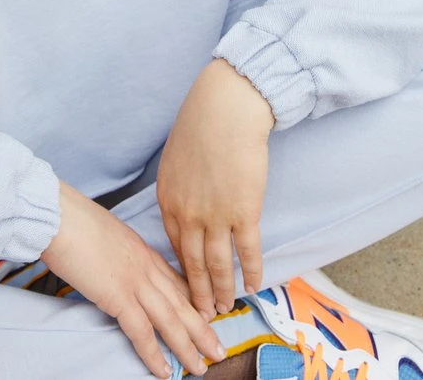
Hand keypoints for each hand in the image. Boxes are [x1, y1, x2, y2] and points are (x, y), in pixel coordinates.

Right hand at [42, 181, 226, 377]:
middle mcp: (146, 266)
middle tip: (219, 350)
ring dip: (187, 347)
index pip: (176, 279)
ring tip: (201, 368)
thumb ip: (120, 252)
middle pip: (181, 301)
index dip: (193, 301)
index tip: (208, 315)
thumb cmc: (75, 221)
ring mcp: (135, 281)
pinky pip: (141, 331)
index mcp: (144, 249)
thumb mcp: (108, 233)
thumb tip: (116, 265)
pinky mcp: (118, 296)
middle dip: (202, 328)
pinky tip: (164, 371)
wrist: (61, 216)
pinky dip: (154, 354)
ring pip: (170, 319)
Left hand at [156, 58, 273, 319]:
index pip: (173, 246)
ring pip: (219, 266)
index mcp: (168, 200)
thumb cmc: (201, 124)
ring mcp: (216, 216)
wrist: (225, 108)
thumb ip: (178, 187)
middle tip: (203, 314)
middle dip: (198, 293)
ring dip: (223, 290)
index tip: (186, 286)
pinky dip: (252, 271)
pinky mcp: (244, 212)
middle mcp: (188, 215)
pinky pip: (248, 251)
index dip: (182, 270)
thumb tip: (186, 202)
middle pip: (193, 264)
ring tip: (226, 307)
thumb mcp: (175, 158)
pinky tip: (254, 286)